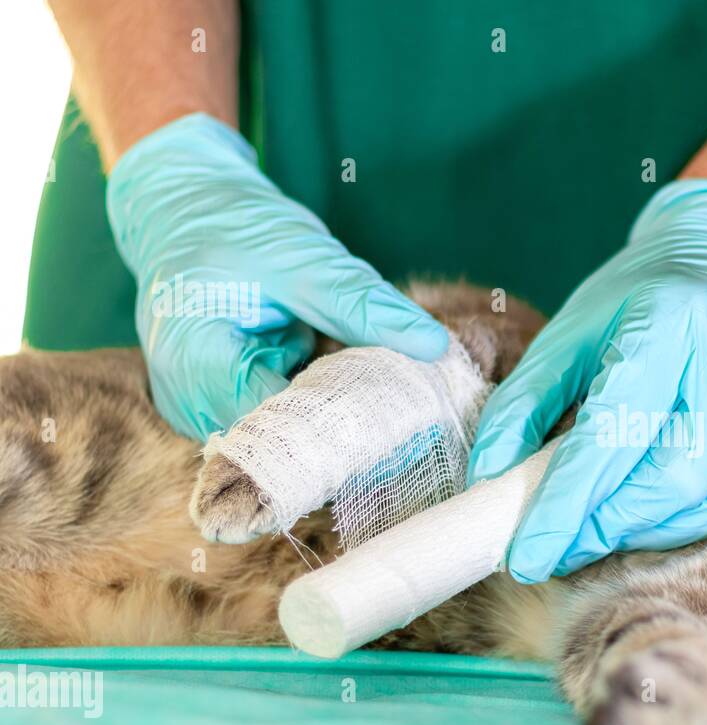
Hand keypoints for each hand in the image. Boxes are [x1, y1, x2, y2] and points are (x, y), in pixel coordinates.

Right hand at [106, 113, 446, 439]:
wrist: (183, 207)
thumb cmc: (232, 224)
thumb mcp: (301, 256)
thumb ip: (362, 305)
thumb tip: (432, 344)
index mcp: (195, 364)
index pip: (279, 429)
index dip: (342, 428)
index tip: (403, 417)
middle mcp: (186, 399)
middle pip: (279, 444)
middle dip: (341, 430)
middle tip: (406, 412)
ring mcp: (199, 406)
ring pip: (281, 439)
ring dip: (330, 420)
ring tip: (379, 396)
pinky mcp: (219, 402)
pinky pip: (277, 420)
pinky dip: (313, 404)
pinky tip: (347, 386)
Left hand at [468, 179, 706, 582]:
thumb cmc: (641, 302)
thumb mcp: (568, 335)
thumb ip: (522, 407)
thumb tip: (492, 485)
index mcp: (668, 322)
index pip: (614, 434)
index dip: (568, 506)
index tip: (529, 556)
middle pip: (680, 479)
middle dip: (614, 525)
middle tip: (574, 538)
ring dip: (669, 529)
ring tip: (626, 522)